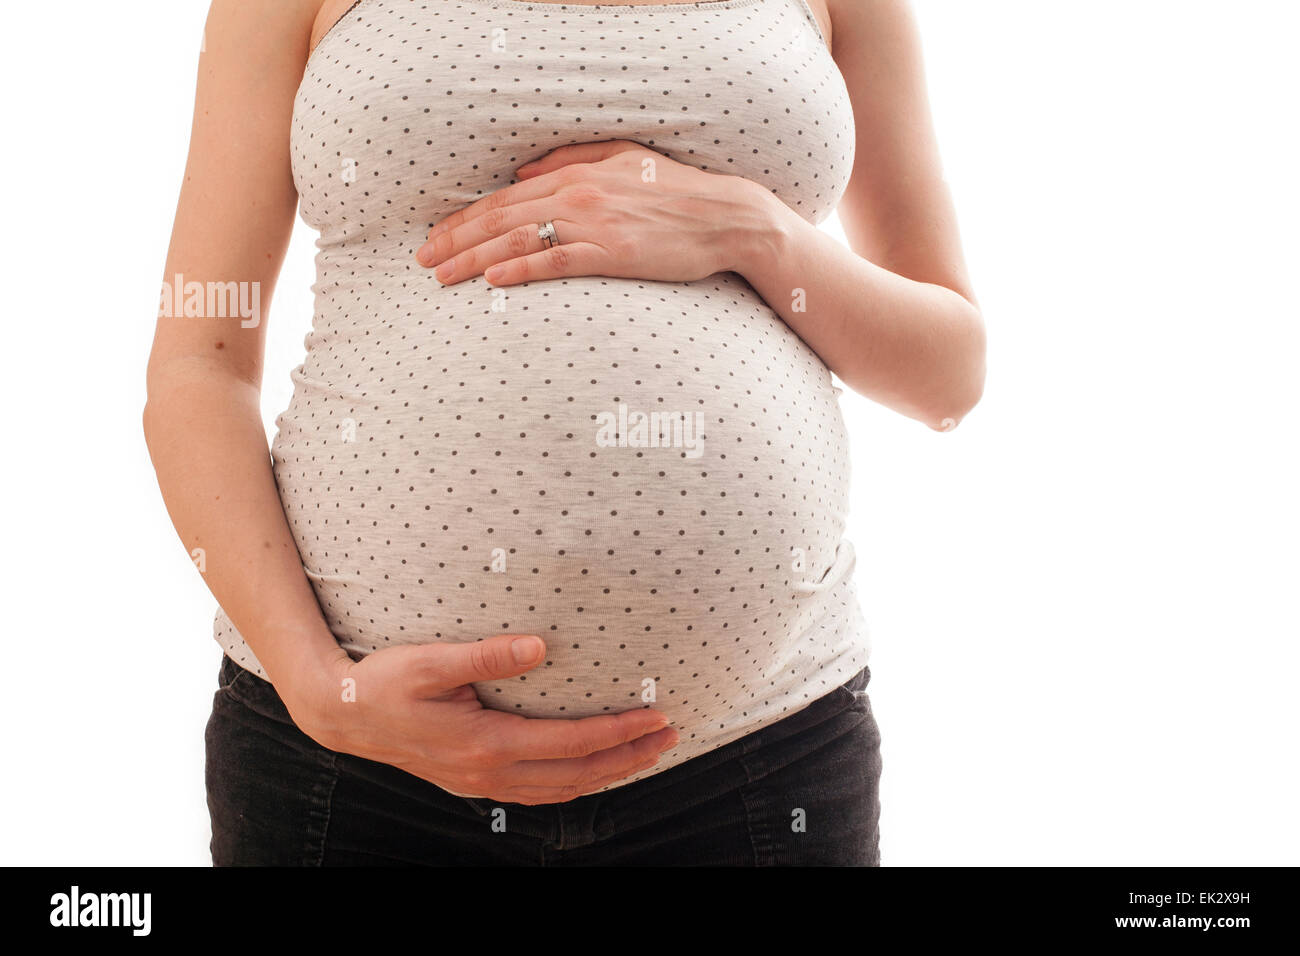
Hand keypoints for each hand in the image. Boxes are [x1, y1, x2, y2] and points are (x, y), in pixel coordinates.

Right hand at [288, 634, 677, 804]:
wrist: (342, 716)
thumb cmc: (383, 683)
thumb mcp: (431, 661)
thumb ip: (487, 655)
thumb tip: (539, 646)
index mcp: (486, 744)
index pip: (571, 742)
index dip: (618, 731)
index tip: (656, 717)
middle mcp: (490, 772)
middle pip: (577, 774)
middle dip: (629, 757)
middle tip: (670, 737)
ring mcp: (482, 783)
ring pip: (561, 789)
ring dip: (608, 773)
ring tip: (645, 754)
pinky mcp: (474, 781)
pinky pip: (539, 791)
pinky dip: (575, 783)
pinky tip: (590, 771)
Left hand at [415, 140, 779, 285]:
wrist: (724, 216)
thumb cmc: (675, 190)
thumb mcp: (621, 159)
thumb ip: (569, 161)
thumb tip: (522, 175)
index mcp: (575, 175)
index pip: (504, 199)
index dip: (464, 218)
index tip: (435, 237)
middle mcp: (577, 196)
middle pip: (500, 219)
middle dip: (455, 240)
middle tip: (422, 261)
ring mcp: (594, 225)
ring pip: (519, 241)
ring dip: (473, 259)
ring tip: (442, 277)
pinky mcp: (613, 254)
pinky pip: (557, 261)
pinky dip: (521, 269)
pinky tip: (492, 281)